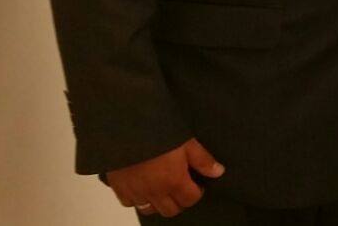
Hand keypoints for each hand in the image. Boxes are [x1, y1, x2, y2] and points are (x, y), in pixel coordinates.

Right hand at [105, 138, 223, 217]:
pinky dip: (137, 199)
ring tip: (162, 188)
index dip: (197, 192)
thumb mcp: (186, 141)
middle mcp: (155, 192)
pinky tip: (142, 187)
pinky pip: (129, 203)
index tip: (197, 184)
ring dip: (158, 203)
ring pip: (149, 209)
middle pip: (170, 210)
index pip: (190, 199)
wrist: (126, 127)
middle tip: (181, 188)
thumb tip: (218, 172)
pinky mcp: (119, 187)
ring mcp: (136, 191)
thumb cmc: (157, 131)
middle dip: (179, 202)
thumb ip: (202, 159)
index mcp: (174, 181)